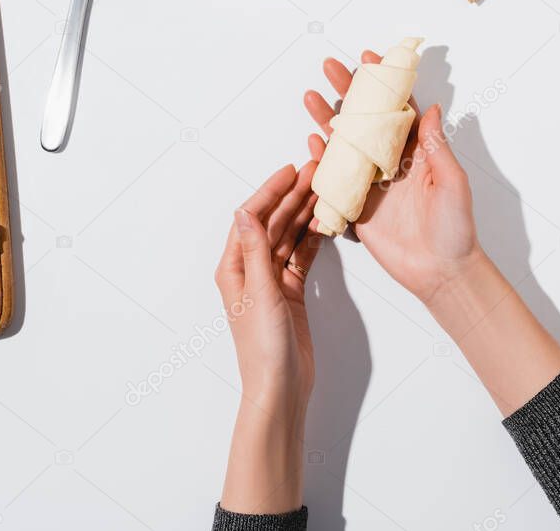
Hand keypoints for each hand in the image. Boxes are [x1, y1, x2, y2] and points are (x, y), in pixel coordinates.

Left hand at [215, 161, 320, 409]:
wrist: (280, 387)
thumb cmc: (263, 348)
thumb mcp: (259, 294)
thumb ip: (255, 252)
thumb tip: (245, 212)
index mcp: (234, 268)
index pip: (251, 218)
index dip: (270, 192)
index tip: (290, 171)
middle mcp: (250, 271)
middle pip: (272, 223)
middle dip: (292, 197)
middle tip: (315, 173)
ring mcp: (271, 281)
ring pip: (289, 237)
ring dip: (304, 213)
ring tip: (323, 190)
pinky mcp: (290, 292)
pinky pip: (302, 257)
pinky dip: (313, 239)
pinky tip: (325, 223)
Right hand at [304, 51, 482, 307]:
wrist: (440, 272)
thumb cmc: (455, 230)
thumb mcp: (453, 183)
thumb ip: (437, 146)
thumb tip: (430, 108)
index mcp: (419, 152)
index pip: (398, 109)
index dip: (384, 85)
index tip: (369, 60)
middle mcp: (393, 163)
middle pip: (366, 120)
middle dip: (349, 93)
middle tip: (331, 67)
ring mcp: (374, 183)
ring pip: (347, 144)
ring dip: (329, 120)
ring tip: (312, 97)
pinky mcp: (359, 206)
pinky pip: (336, 178)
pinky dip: (323, 159)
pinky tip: (312, 141)